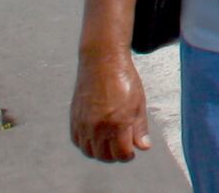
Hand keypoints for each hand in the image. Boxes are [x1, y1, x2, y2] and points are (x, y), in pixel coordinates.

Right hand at [68, 40, 147, 163]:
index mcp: (118, 123)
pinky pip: (78, 142)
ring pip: (90, 152)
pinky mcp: (74, 119)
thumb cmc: (124, 80)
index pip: (122, 154)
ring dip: (100, 152)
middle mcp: (98, 127)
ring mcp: (84, 124)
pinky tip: (96, 136)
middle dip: (115, 155)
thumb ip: (140, 127)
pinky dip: (86, 144)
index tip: (131, 151)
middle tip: (122, 147)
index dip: (128, 155)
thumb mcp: (138, 102)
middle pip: (105, 156)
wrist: (101, 62)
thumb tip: (143, 147)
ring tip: (109, 142)